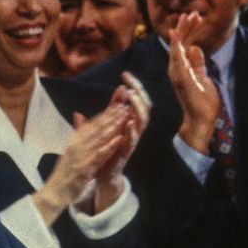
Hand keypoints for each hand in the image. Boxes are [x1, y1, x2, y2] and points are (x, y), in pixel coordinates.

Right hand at [33, 104, 127, 223]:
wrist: (55, 191)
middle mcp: (77, 144)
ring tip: (125, 115)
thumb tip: (78, 114)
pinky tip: (120, 139)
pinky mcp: (84, 167)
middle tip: (125, 103)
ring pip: (100, 137)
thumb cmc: (65, 172)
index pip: (93, 123)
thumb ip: (78, 133)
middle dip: (112, 115)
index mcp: (75, 139)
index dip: (106, 112)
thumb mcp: (71, 149)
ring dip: (114, 125)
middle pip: (97, 127)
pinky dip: (110, 146)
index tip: (118, 103)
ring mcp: (80, 155)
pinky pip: (99, 155)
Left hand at [89, 72, 151, 212]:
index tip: (125, 74)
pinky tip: (129, 122)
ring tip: (132, 98)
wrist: (103, 173)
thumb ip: (113, 109)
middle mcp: (134, 129)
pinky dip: (131, 131)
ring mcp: (132, 140)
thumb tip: (118, 89)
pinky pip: (132, 141)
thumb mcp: (109, 125)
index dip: (134, 86)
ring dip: (137, 110)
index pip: (137, 100)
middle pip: (144, 108)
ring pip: (142, 123)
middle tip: (130, 84)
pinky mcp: (126, 152)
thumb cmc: (107, 148)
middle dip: (139, 94)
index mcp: (130, 121)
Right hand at [166, 12, 218, 153]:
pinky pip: (176, 58)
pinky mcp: (180, 78)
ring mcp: (176, 73)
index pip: (184, 45)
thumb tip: (196, 48)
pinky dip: (175, 45)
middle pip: (179, 43)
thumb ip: (198, 64)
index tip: (197, 18)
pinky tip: (176, 34)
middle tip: (194, 13)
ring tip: (189, 17)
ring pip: (177, 47)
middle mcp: (176, 69)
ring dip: (182, 31)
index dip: (190, 30)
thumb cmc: (202, 102)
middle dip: (186, 27)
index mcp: (182, 68)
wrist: (201, 121)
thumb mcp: (203, 78)